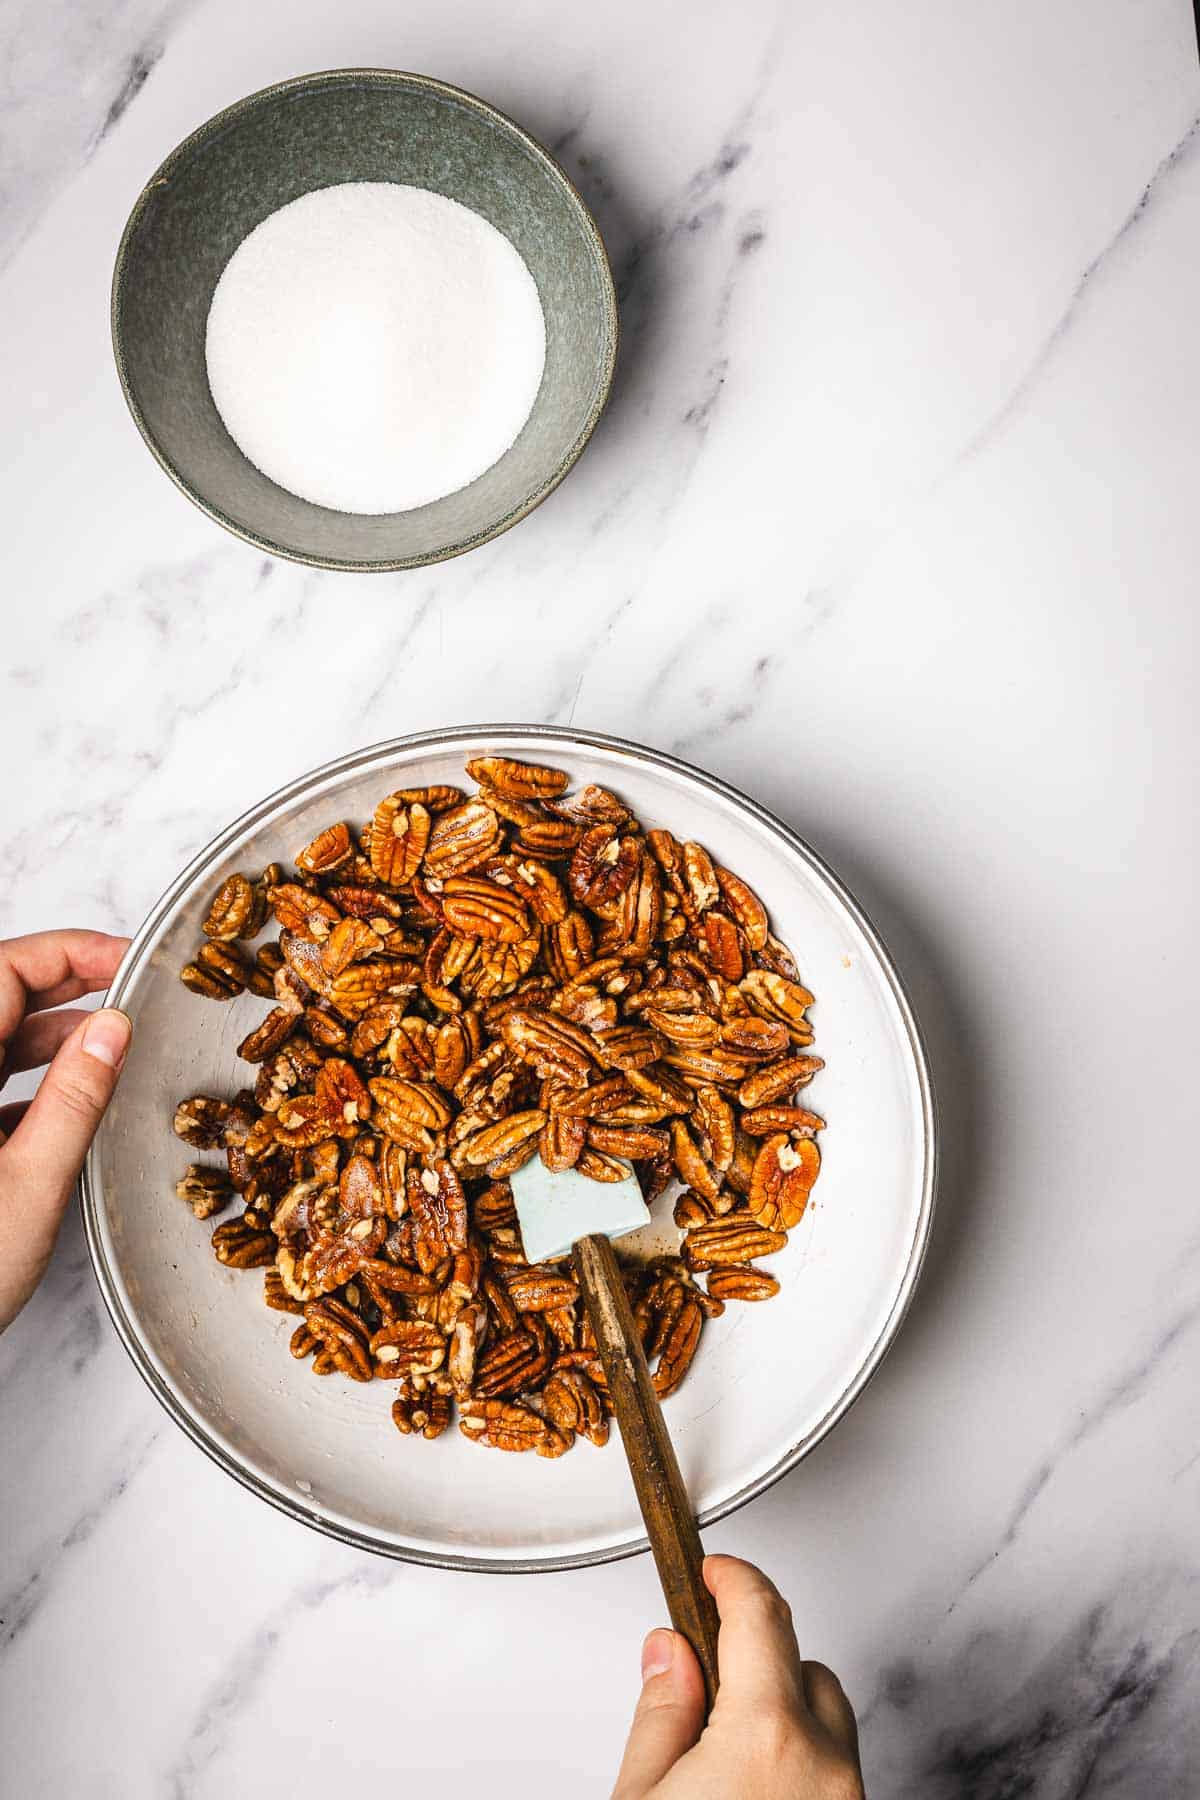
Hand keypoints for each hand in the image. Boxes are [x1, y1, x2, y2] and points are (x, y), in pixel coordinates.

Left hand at [0, 930, 131, 1330]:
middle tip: (131, 996)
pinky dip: (22, 1086)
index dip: (71, 953)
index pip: (3, 968)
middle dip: (66, 988)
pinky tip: (63, 1112)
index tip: (128, 961)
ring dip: (48, 1039)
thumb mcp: (27, 1186)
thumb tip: (111, 1029)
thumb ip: (73, 1099)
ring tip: (110, 1053)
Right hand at [613, 1556, 863, 1798]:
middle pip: (802, 1669)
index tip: (717, 1572)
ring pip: (829, 1723)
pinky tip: (757, 1790)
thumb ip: (660, 1716)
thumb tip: (671, 1655)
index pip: (759, 1616)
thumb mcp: (642, 1798)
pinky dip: (802, 1763)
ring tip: (731, 1757)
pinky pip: (836, 1770)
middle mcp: (824, 1765)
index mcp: (765, 1738)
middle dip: (756, 1665)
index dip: (734, 1579)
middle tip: (706, 1693)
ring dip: (786, 1717)